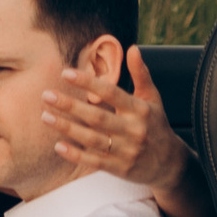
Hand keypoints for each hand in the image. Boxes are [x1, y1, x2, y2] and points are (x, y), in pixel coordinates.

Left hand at [40, 46, 186, 205]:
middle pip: (97, 117)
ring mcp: (127, 151)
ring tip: (45, 116)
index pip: (111, 93)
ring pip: (92, 139)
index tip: (66, 74)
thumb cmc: (156, 125)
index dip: (88, 83)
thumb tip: (133, 48)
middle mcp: (134, 130)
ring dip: (67, 128)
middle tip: (47, 95)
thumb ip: (141, 73)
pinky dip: (76, 154)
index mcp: (140, 110)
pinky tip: (58, 145)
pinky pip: (95, 161)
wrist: (170, 164)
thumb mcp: (153, 98)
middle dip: (70, 105)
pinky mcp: (120, 169)